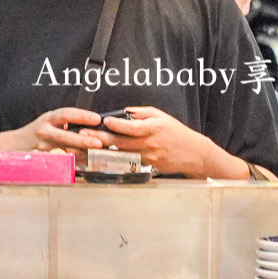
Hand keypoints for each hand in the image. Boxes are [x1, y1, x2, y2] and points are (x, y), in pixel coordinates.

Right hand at [0, 107, 109, 154]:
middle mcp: (43, 130)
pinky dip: (71, 164)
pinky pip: (57, 162)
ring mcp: (41, 146)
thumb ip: (65, 124)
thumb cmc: (37, 133)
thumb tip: (92, 126)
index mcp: (48, 119)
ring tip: (94, 157)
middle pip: (64, 135)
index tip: (97, 118)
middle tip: (98, 142)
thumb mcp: (49, 123)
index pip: (65, 114)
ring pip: (62, 152)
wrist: (13, 145)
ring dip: (79, 155)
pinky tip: (82, 166)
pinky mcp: (40, 159)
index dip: (81, 115)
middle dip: (82, 140)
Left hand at [95, 106, 232, 177]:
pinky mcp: (147, 167)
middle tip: (83, 135)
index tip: (103, 120)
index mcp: (152, 129)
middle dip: (101, 139)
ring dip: (102, 152)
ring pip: (121, 155)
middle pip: (121, 143)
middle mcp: (149, 145)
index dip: (117, 124)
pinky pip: (127, 164)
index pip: (132, 127)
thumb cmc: (176, 132)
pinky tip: (99, 159)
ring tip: (85, 148)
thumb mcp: (160, 116)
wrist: (194, 153)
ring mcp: (148, 158)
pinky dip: (113, 161)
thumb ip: (140, 113)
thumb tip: (123, 112)